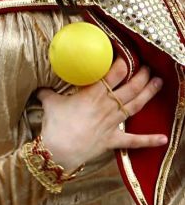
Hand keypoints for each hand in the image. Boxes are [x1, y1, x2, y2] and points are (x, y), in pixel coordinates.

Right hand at [38, 58, 165, 170]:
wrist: (59, 149)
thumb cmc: (54, 124)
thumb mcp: (48, 101)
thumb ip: (47, 91)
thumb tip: (39, 85)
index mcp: (92, 94)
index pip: (112, 75)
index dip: (122, 64)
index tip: (128, 55)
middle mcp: (106, 106)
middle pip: (130, 88)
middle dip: (141, 76)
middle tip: (148, 67)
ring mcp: (112, 123)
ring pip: (135, 106)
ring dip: (148, 94)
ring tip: (158, 83)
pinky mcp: (113, 139)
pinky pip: (134, 140)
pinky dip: (149, 140)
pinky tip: (164, 138)